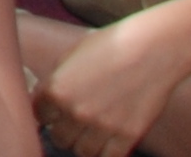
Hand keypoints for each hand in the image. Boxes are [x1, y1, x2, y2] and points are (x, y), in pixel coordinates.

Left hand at [33, 13, 188, 156]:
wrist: (152, 49)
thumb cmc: (111, 45)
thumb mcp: (71, 55)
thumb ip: (55, 80)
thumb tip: (43, 98)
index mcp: (57, 88)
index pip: (37, 114)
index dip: (45, 113)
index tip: (52, 112)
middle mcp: (76, 111)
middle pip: (58, 137)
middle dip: (63, 130)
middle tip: (72, 123)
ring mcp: (102, 126)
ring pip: (81, 151)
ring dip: (82, 144)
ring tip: (89, 133)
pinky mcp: (128, 135)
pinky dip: (105, 152)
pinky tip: (107, 142)